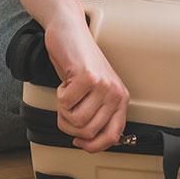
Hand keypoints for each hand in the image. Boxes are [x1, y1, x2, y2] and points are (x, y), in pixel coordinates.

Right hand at [44, 16, 128, 152]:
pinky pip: (65, 104)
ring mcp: (102, 84)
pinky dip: (59, 96)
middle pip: (89, 131)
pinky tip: (65, 83)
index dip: (93, 145)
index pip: (113, 136)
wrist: (70, 33)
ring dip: (63, 110)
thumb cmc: (79, 63)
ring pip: (77, 120)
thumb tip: (91, 142)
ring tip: (67, 94)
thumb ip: (97, 115)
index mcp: (120, 99)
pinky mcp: (87, 77)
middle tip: (67, 108)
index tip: (79, 141)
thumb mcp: (94, 92)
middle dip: (70, 124)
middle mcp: (115, 92)